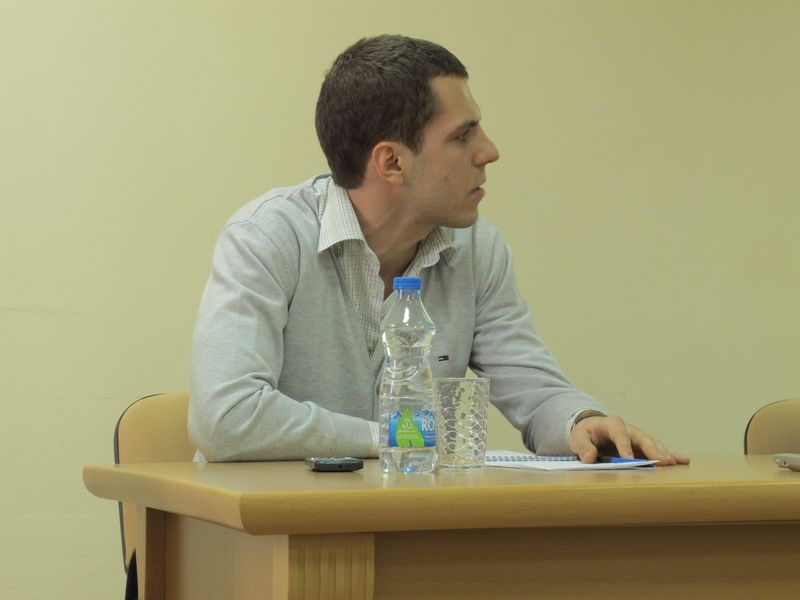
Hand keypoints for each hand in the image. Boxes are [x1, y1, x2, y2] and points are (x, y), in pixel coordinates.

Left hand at [569, 415, 689, 465]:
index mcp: (611, 424)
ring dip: (665, 453)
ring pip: (654, 444)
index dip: (624, 447)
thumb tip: (589, 458)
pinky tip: (684, 461)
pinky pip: (658, 449)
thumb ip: (583, 447)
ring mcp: (638, 437)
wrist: (591, 429)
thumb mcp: (578, 438)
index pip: (619, 434)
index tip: (629, 460)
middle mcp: (629, 429)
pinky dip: (670, 454)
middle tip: (664, 462)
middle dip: (653, 450)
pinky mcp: (643, 445)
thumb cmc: (585, 434)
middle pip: (643, 438)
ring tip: (677, 463)